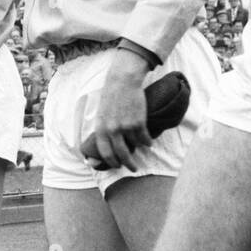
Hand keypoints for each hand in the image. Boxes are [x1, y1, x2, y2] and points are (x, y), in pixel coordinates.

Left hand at [79, 49, 150, 171]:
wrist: (122, 81)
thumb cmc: (111, 97)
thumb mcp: (101, 115)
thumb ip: (104, 130)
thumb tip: (107, 145)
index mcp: (101, 129)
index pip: (104, 152)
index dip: (111, 162)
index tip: (117, 166)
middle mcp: (112, 130)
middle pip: (121, 154)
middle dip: (128, 164)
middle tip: (133, 168)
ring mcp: (125, 127)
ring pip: (135, 146)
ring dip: (140, 149)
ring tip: (144, 148)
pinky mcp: (138, 123)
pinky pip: (144, 138)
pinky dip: (148, 142)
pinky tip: (149, 142)